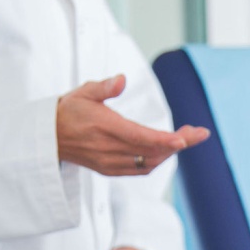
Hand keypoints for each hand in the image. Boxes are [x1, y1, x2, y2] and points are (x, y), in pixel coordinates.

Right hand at [57, 75, 209, 175]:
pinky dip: (158, 160)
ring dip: (170, 152)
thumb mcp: (83, 93)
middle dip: (179, 142)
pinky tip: (167, 150)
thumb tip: (121, 80)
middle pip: (152, 150)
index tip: (185, 138)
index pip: (140, 137)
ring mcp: (110, 163)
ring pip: (149, 162)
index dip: (165, 140)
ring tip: (187, 138)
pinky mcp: (111, 170)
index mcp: (105, 128)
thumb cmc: (68, 112)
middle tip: (199, 133)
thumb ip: (104, 87)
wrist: (49, 138)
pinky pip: (141, 169)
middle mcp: (109, 149)